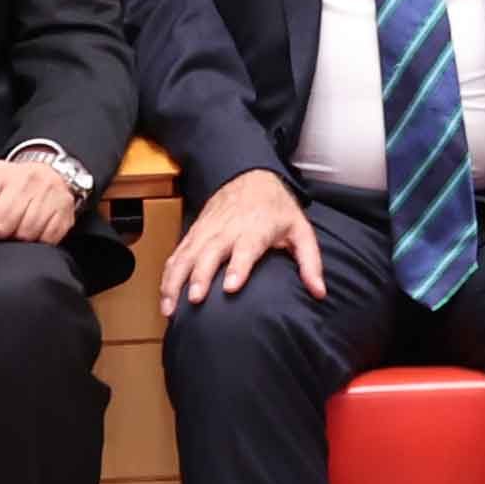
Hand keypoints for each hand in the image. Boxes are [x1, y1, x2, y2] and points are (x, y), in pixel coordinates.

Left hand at [0, 153, 81, 246]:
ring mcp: (47, 192)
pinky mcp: (64, 208)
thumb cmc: (4, 191)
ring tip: (14, 232)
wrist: (46, 174)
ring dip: (16, 241)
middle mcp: (23, 178)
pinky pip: (46, 239)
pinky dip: (37, 242)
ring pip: (24, 234)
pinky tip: (32, 233)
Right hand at [162, 167, 322, 314]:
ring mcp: (207, 230)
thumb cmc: (277, 208)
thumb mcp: (301, 230)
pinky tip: (164, 297)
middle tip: (195, 300)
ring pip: (186, 255)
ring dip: (176, 280)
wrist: (250, 176)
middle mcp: (228, 229)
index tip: (231, 287)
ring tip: (170, 308)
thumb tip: (319, 292)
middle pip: (210, 253)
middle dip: (200, 276)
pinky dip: (168, 275)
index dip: (238, 267)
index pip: (246, 248)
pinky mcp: (194, 233)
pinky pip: (177, 254)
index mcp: (257, 228)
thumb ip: (310, 262)